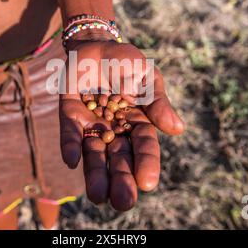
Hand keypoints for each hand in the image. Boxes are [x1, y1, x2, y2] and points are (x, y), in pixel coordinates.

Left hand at [59, 39, 184, 210]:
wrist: (96, 46)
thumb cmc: (127, 63)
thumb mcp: (148, 79)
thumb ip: (158, 103)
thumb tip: (177, 129)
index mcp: (138, 123)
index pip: (144, 147)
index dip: (146, 164)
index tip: (147, 183)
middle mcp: (115, 130)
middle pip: (119, 158)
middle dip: (121, 180)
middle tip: (123, 201)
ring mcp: (92, 125)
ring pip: (94, 154)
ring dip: (95, 174)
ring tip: (98, 196)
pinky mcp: (71, 116)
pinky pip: (70, 134)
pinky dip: (71, 146)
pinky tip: (72, 160)